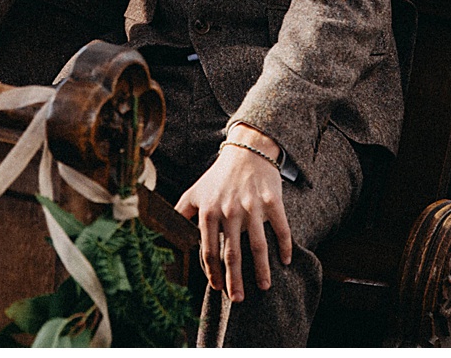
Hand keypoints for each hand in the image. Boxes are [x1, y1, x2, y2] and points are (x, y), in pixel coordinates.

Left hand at [175, 124, 290, 301]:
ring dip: (262, 270)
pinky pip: (280, 228)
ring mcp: (252, 206)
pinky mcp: (272, 201)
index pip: (209, 250)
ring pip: (258, 245)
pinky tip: (285, 261)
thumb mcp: (195, 191)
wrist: (247, 151)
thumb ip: (180, 212)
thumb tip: (165, 232)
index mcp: (209, 211)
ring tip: (264, 287)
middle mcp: (229, 211)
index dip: (212, 272)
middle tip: (238, 299)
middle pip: (232, 253)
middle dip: (235, 280)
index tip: (217, 288)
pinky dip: (284, 246)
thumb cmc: (218, 176)